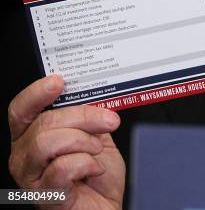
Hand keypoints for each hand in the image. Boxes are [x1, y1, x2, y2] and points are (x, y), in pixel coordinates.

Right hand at [8, 75, 124, 208]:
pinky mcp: (45, 195)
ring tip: (96, 150)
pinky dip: (86, 163)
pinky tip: (93, 169)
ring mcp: (31, 177)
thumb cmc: (97, 174)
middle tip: (108, 121)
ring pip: (48, 142)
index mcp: (33, 136)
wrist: (106, 206)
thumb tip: (94, 95)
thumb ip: (89, 117)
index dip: (36, 93)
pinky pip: (62, 168)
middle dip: (83, 117)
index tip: (59, 81)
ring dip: (83, 141)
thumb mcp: (96, 136)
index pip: (21, 110)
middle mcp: (25, 155)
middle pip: (43, 122)